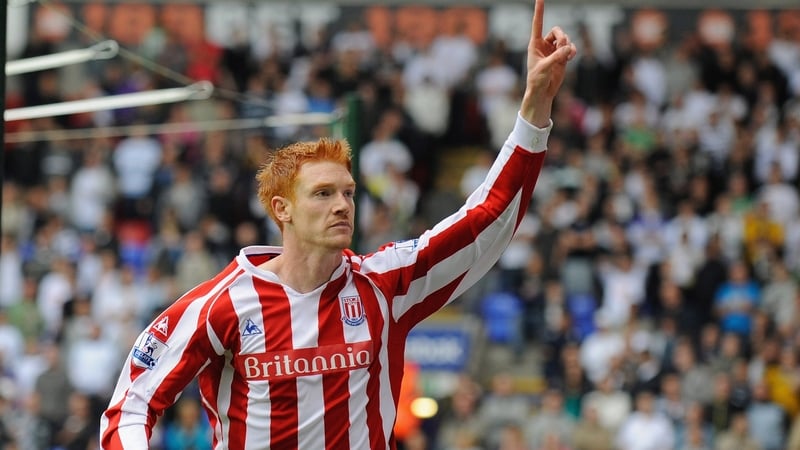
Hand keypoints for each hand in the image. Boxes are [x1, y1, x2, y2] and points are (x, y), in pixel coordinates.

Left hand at [521, 0, 577, 126]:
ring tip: (567, 55)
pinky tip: (571, 57)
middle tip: (563, 46)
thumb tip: (568, 48)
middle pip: (557, 30)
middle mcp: (544, 45)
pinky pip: (570, 48)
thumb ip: (557, 57)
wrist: (543, 92)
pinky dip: (572, 50)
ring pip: (565, 39)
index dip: (539, 11)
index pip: (537, 24)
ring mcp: (554, 51)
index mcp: (535, 44)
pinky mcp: (562, 57)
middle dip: (562, 36)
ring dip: (568, 44)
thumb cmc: (537, 80)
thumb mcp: (545, 68)